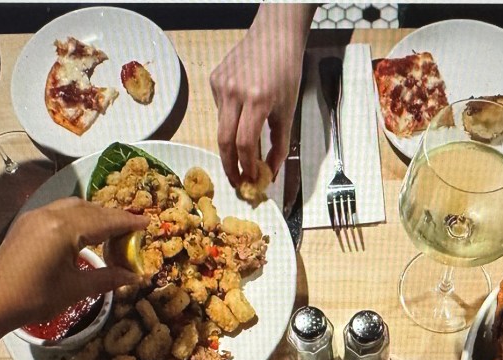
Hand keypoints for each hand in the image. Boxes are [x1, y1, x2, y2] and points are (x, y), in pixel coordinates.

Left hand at [0, 198, 146, 330]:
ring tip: (111, 229)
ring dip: (94, 214)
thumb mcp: (77, 289)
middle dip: (113, 217)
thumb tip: (135, 276)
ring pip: (73, 207)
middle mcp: (50, 215)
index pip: (105, 221)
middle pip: (90, 209)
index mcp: (65, 229)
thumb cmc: (35, 298)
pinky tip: (83, 232)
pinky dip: (77, 217)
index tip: (147, 223)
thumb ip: (108, 278)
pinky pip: (59, 212)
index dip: (128, 222)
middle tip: (132, 229)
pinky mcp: (26, 224)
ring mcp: (35, 217)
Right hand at [210, 4, 314, 187]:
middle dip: (230, 165)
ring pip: (221, 127)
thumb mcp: (288, 111)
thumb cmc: (287, 73)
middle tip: (237, 181)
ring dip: (231, 144)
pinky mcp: (214, 80)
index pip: (245, 143)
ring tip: (242, 156)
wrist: (274, 36)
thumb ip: (279, 145)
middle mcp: (234, 91)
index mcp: (257, 99)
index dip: (247, 166)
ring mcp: (221, 85)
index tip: (252, 180)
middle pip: (224, 140)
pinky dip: (230, 121)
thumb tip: (270, 174)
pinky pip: (220, 111)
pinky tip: (242, 112)